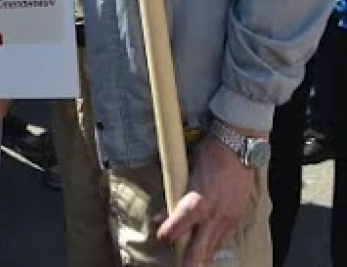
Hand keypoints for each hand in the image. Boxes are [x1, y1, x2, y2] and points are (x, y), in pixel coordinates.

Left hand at [156, 135, 255, 265]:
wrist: (238, 144)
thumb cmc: (211, 152)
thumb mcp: (187, 170)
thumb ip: (174, 195)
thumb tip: (160, 216)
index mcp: (197, 202)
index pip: (176, 230)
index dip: (166, 236)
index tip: (161, 237)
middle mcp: (213, 215)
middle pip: (198, 252)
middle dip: (188, 264)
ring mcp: (228, 218)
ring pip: (213, 248)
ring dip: (202, 256)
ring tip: (193, 261)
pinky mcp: (238, 216)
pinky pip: (224, 237)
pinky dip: (215, 244)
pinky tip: (209, 246)